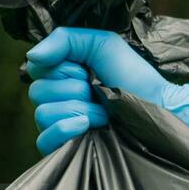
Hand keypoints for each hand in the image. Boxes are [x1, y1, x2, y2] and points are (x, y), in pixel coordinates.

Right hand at [24, 27, 188, 153]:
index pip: (36, 68)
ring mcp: (60, 126)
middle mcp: (57, 100)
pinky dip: (65, 128)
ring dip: (78, 108)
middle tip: (98, 91)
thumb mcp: (103, 45)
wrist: (156, 110)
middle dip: (73, 88)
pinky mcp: (65, 149)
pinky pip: (44, 140)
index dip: (61, 67)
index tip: (87, 70)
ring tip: (103, 111)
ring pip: (43, 113)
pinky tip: (88, 124)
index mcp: (62, 75)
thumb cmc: (134, 78)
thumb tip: (31, 55)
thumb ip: (65, 40)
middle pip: (38, 91)